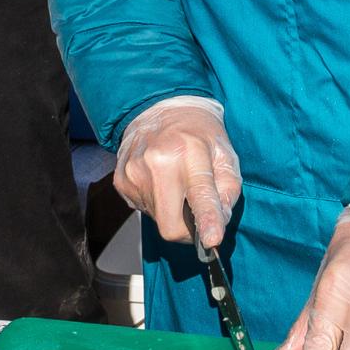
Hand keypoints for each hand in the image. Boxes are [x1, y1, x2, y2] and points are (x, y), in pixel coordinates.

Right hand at [112, 97, 239, 245]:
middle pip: (171, 225)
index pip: (200, 195)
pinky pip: (144, 210)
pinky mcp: (121, 182)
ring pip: (158, 220)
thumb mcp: (225, 153)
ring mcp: (134, 173)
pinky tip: (160, 181)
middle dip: (188, 231)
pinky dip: (157, 204)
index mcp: (189, 152)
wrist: (159, 108)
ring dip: (172, 213)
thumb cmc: (198, 132)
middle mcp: (157, 163)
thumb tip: (220, 223)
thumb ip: (229, 189)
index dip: (207, 221)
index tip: (211, 240)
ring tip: (176, 184)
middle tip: (196, 214)